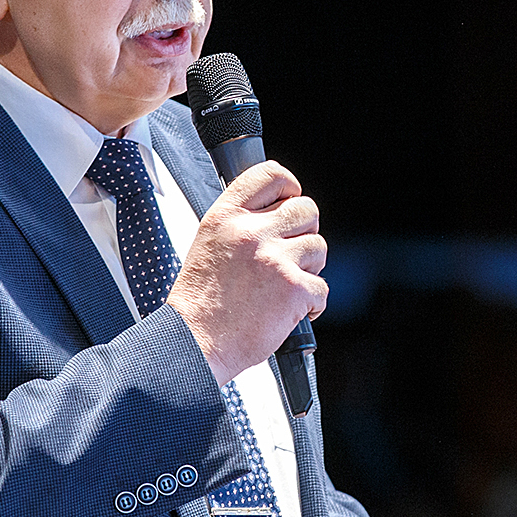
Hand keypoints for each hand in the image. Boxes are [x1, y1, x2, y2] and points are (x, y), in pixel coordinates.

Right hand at [166, 160, 326, 383]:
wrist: (194, 341)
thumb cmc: (200, 301)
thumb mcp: (209, 244)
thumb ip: (241, 223)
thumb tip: (278, 213)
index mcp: (227, 216)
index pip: (270, 175)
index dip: (289, 185)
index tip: (292, 197)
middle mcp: (251, 232)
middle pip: (306, 209)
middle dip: (304, 231)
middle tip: (291, 253)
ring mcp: (275, 258)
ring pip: (318, 247)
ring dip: (309, 267)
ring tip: (284, 286)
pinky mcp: (294, 288)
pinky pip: (321, 287)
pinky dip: (311, 303)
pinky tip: (290, 311)